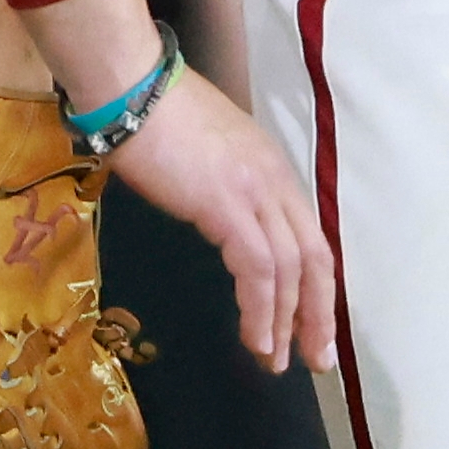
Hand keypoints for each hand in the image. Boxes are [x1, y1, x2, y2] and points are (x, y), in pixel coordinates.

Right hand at [104, 66, 335, 374]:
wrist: (130, 87)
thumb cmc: (153, 116)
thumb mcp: (206, 153)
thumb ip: (223, 186)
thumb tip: (218, 216)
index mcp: (272, 170)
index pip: (309, 237)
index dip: (315, 286)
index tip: (311, 325)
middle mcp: (275, 181)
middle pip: (315, 258)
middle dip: (318, 314)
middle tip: (314, 359)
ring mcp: (255, 192)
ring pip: (290, 270)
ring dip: (286, 321)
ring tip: (274, 361)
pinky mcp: (228, 206)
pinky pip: (258, 269)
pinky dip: (261, 308)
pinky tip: (254, 337)